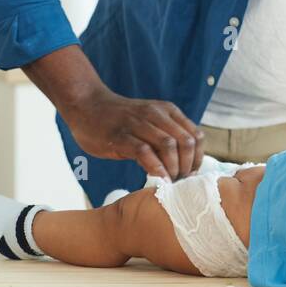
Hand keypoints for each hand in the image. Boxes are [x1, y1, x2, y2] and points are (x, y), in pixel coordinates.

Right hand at [63, 89, 204, 180]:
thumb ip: (165, 136)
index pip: (196, 135)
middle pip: (186, 142)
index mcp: (167, 111)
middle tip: (180, 180)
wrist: (87, 105)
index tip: (191, 173)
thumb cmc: (120, 119)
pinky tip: (156, 178)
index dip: (198, 158)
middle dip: (188, 165)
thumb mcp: (149, 121)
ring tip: (169, 181)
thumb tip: (182, 164)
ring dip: (173, 168)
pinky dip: (155, 167)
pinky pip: (145, 152)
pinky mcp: (120, 136)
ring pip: (169, 145)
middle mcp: (156, 115)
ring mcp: (138, 124)